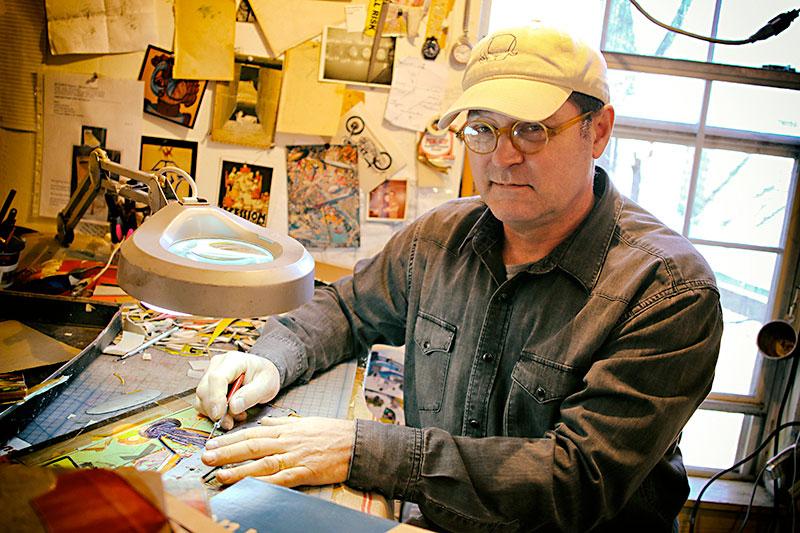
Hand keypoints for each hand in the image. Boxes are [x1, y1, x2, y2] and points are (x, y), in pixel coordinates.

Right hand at [193, 351, 280, 429]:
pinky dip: (213, 412)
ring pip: (201, 398)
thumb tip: (233, 407)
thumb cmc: (265, 376)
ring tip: (235, 416)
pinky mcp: (207, 385)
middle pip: (204, 389)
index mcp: (233, 360)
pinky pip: (202, 402)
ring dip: (214, 413)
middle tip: (230, 423)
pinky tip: (229, 413)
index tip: (220, 415)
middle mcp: (217, 365)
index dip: (215, 398)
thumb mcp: (267, 385)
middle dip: (214, 410)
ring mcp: (210, 374)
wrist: (262, 373)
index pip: (217, 378)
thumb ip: (251, 395)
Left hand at [201, 416, 355, 486]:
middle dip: (226, 452)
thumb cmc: (331, 432)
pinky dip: (264, 483)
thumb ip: (282, 421)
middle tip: (206, 457)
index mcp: (285, 429)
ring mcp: (294, 457)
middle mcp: (286, 442)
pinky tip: (250, 487)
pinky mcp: (304, 472)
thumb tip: (265, 419)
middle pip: (251, 446)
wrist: (354, 443)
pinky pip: (280, 480)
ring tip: (219, 474)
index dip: (229, 438)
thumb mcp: (304, 420)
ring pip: (261, 463)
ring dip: (239, 469)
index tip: (212, 443)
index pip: (251, 433)